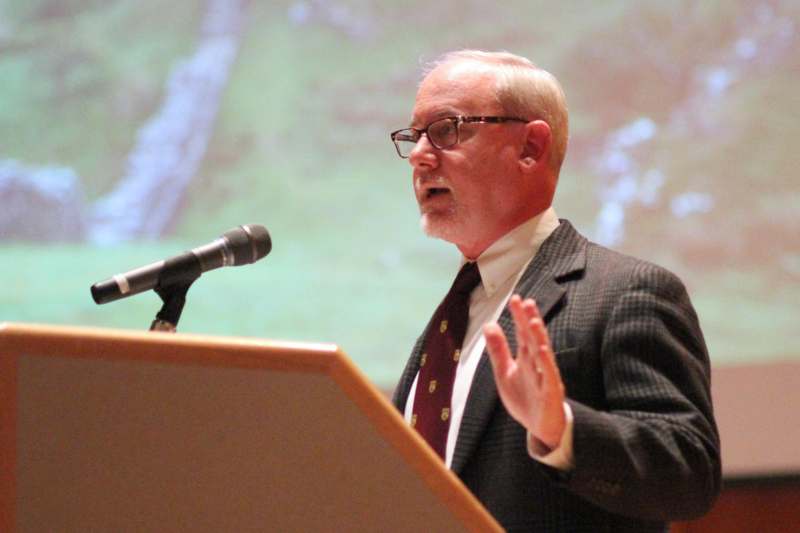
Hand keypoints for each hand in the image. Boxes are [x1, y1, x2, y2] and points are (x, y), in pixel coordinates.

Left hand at [483, 295, 565, 450]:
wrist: (540, 428)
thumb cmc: (525, 399)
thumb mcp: (505, 373)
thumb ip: (498, 350)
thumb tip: (489, 325)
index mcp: (526, 359)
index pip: (522, 334)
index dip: (519, 317)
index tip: (516, 299)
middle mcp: (537, 364)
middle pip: (533, 339)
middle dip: (529, 321)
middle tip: (526, 302)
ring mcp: (545, 377)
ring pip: (542, 354)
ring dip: (539, 338)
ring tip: (533, 321)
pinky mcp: (550, 392)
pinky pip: (548, 376)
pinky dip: (545, 363)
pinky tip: (541, 350)